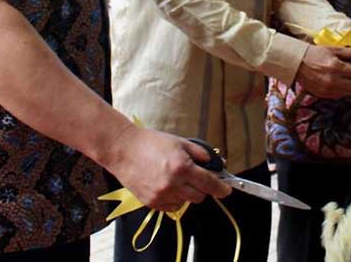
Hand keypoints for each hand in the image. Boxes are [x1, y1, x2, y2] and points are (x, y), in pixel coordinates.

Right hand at [104, 125, 230, 212]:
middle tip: (195, 176)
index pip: (209, 183)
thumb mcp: (179, 142)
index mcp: (182, 167)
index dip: (221, 188)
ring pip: (186, 202)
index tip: (227, 189)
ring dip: (187, 192)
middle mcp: (173, 184)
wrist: (123, 150)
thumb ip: (200, 154)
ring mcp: (161, 195)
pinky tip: (166, 185)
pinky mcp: (152, 203)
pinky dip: (174, 198)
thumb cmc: (150, 143)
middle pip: (200, 196)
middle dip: (202, 187)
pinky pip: (172, 207)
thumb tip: (216, 163)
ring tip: (175, 177)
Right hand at [295, 45, 350, 98]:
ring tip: (346, 78)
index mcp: (337, 67)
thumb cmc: (314, 53)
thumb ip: (348, 53)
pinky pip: (339, 95)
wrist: (296, 63)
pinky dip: (342, 90)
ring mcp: (328, 89)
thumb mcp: (332, 49)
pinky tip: (338, 82)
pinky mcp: (323, 95)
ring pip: (349, 92)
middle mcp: (333, 80)